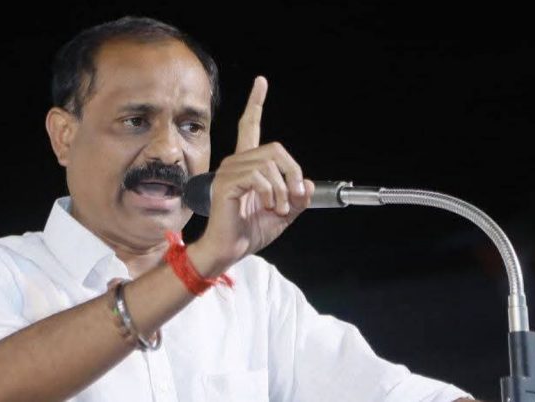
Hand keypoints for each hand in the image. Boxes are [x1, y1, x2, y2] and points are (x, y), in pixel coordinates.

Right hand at [194, 76, 313, 273]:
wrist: (228, 250)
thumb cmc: (249, 232)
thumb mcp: (283, 213)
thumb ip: (297, 198)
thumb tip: (308, 184)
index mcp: (247, 166)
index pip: (249, 127)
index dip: (255, 104)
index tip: (260, 83)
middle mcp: (235, 163)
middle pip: (275, 149)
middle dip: (293, 172)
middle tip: (296, 197)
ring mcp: (229, 172)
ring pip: (270, 164)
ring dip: (283, 189)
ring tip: (280, 207)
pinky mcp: (226, 184)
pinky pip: (258, 177)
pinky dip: (272, 193)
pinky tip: (269, 206)